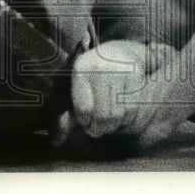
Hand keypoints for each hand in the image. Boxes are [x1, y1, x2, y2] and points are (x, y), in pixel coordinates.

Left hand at [68, 40, 194, 148]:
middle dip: (101, 125)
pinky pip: (132, 110)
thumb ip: (64, 115)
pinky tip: (125, 104)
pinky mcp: (137, 75)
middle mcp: (101, 66)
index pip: (83, 110)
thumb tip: (56, 140)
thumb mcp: (77, 90)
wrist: (123, 52)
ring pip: (118, 116)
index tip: (87, 117)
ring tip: (113, 111)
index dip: (85, 120)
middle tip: (101, 120)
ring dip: (115, 122)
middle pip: (102, 116)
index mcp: (81, 67)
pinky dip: (128, 115)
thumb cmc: (95, 76)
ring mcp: (121, 70)